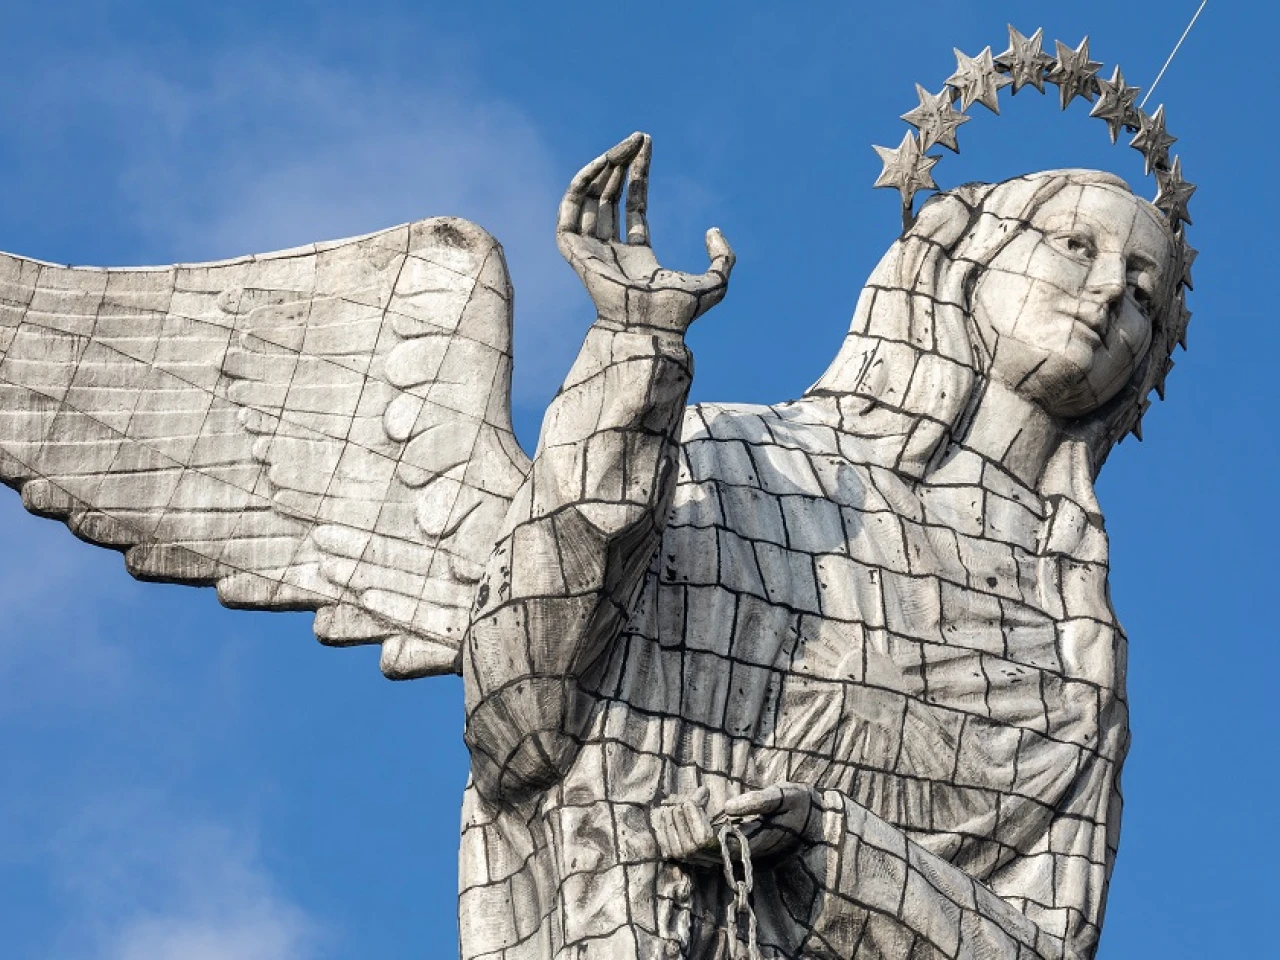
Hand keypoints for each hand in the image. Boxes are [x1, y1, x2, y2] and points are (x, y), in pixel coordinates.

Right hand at [557, 132, 733, 333]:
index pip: (632, 208)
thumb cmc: (679, 314)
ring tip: (623, 147)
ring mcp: (591, 252)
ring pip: (589, 200)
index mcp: (637, 259)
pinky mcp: (575, 253)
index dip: (638, 175)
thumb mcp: (715, 282)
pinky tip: (602, 165)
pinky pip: (569, 212)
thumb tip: (713, 229)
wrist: (652, 328)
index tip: (646, 145)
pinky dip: (581, 185)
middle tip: (636, 139)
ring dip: (603, 169)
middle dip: (621, 165)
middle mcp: (611, 252)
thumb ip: (723, 257)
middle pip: (609, 198)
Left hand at [652, 783, 822, 866]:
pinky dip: (688, 824)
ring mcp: (729, 851)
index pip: (704, 842)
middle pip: (690, 849)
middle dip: (682, 820)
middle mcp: (734, 853)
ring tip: (694, 796)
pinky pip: (696, 844)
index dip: (693, 819)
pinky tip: (699, 800)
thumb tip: (727, 807)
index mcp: (747, 844)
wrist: (812, 822)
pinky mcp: (727, 845)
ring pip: (689, 850)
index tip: (701, 794)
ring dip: (682, 823)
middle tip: (695, 794)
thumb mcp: (785, 796)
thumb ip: (759, 801)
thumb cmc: (799, 805)